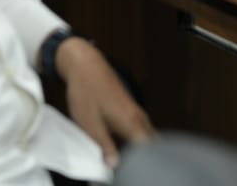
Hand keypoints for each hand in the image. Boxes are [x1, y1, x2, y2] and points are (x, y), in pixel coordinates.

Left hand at [56, 37, 153, 169]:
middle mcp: (137, 115)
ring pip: (145, 134)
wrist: (85, 65)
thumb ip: (105, 146)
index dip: (146, 163)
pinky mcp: (128, 107)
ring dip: (141, 148)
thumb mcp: (90, 124)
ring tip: (129, 161)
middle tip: (134, 169)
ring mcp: (134, 110)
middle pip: (150, 142)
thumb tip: (114, 166)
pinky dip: (136, 138)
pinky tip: (123, 146)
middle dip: (147, 157)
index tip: (137, 172)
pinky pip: (139, 127)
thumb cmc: (86, 92)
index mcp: (131, 122)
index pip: (149, 149)